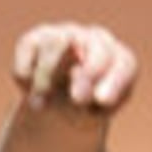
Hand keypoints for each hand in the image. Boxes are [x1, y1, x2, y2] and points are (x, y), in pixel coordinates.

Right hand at [9, 21, 137, 115]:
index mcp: (119, 60)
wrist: (55, 107)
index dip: (115, 81)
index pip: (124, 65)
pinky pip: (29, 51)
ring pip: (56, 44)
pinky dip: (26, 78)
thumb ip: (88, 107)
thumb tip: (77, 89)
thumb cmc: (82, 111)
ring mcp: (64, 35)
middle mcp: (95, 40)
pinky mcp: (34, 39)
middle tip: (78, 99)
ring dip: (47, 79)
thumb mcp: (89, 117)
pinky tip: (30, 90)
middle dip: (88, 75)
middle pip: (97, 48)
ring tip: (40, 106)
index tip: (103, 101)